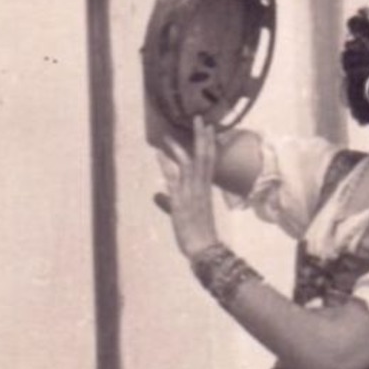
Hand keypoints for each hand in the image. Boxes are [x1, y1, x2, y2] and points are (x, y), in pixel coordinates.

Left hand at [155, 116, 219, 260]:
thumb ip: (170, 201)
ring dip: (181, 148)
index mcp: (204, 190)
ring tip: (172, 134)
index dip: (209, 144)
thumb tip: (158, 195)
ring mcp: (192, 195)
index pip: (209, 162)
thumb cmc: (197, 235)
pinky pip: (175, 181)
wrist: (204, 249)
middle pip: (203, 158)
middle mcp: (200, 189)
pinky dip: (167, 166)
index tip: (210, 128)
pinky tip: (159, 154)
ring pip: (190, 166)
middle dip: (202, 138)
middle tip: (201, 119)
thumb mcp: (183, 214)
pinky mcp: (181, 203)